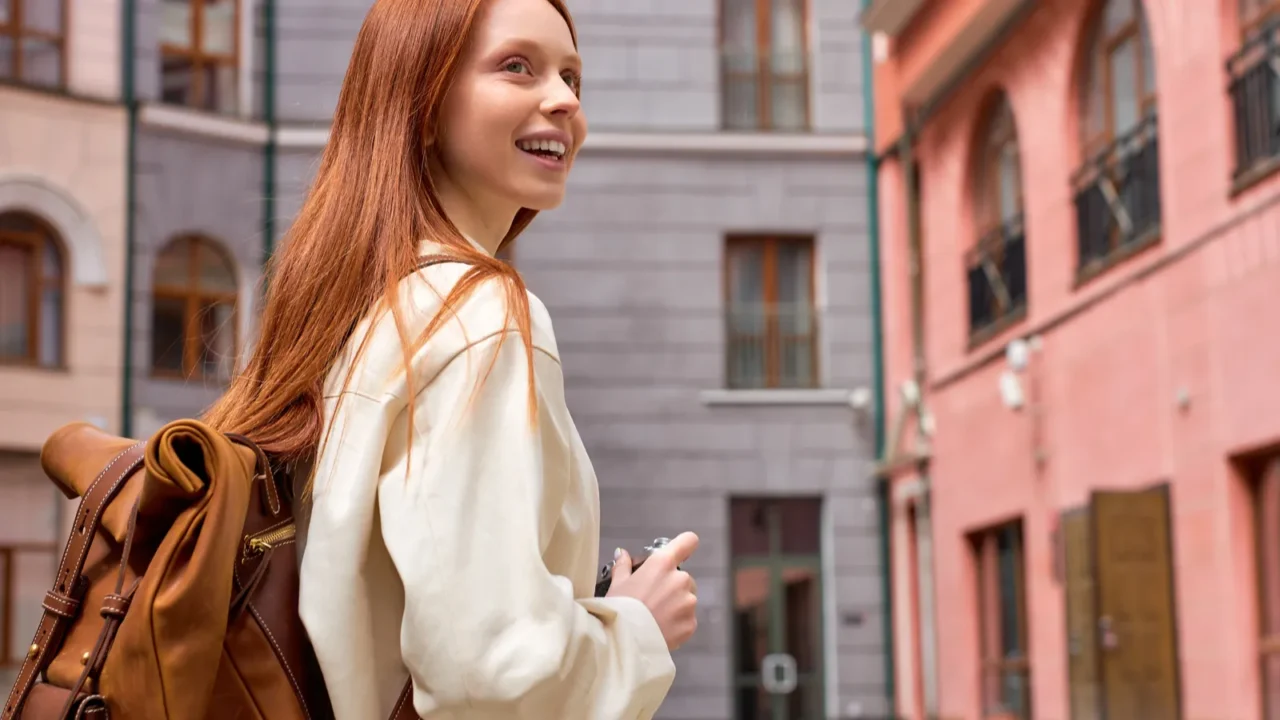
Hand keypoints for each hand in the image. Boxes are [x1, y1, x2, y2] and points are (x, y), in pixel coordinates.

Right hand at [606, 532, 699, 650]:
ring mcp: (688, 602)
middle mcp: (680, 579)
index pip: (687, 541)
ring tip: (655, 616)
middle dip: (672, 586)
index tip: (681, 550)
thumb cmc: (619, 609)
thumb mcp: (617, 584)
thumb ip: (624, 566)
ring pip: (687, 599)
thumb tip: (622, 554)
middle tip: (653, 598)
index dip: (685, 545)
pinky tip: (660, 628)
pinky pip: (687, 619)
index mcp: (662, 564)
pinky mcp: (691, 623)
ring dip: (676, 605)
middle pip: (684, 577)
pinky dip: (677, 623)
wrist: (625, 642)